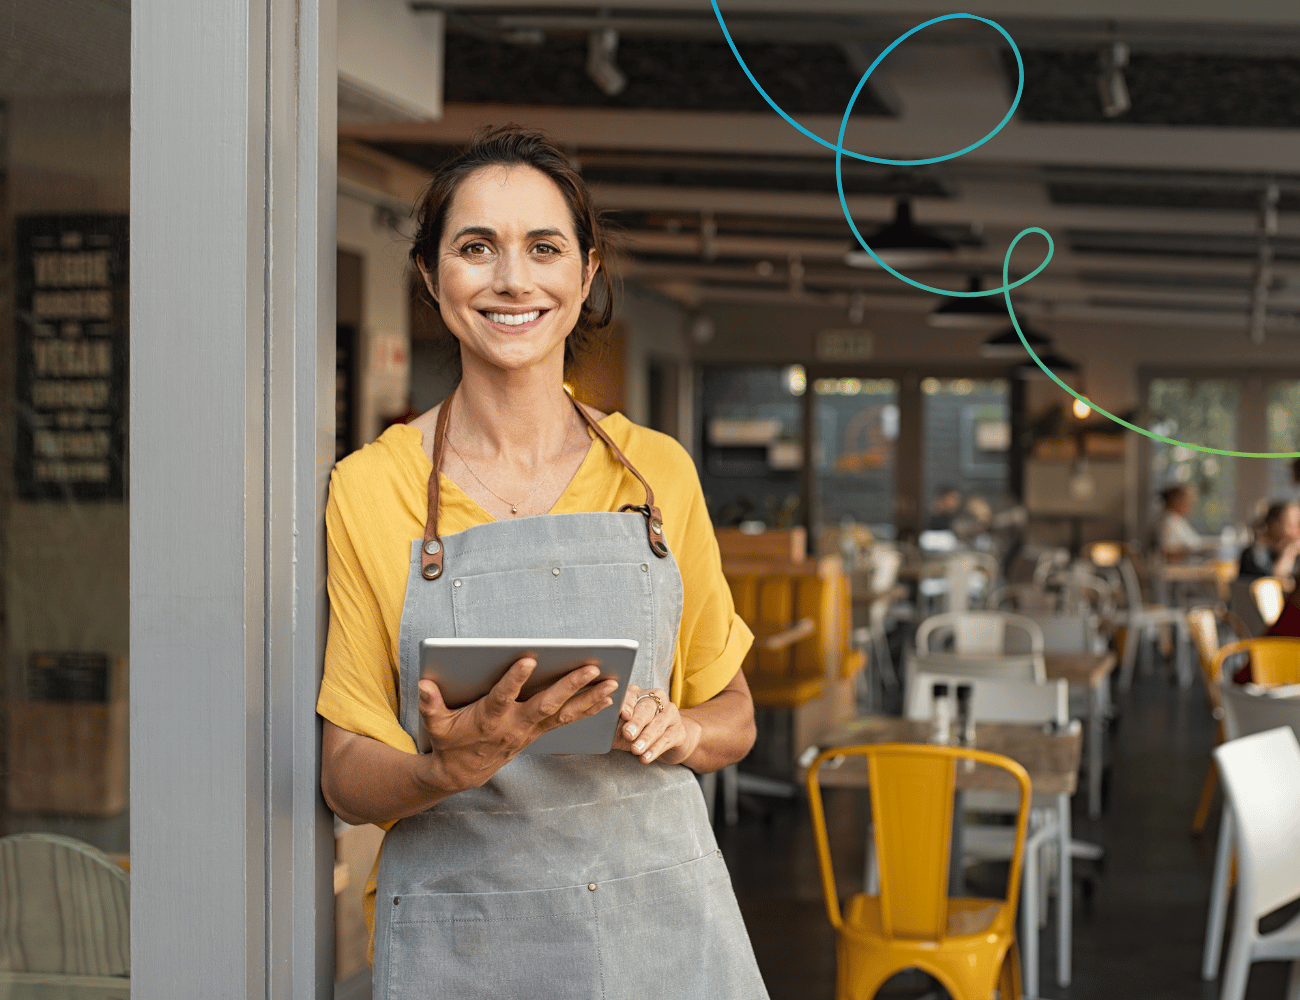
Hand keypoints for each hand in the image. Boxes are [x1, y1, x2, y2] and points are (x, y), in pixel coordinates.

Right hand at [418, 658, 617, 791]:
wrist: (463, 773)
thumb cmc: (450, 741)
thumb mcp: (435, 724)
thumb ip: (430, 704)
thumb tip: (424, 684)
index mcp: (489, 718)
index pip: (503, 696)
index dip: (515, 679)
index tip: (529, 659)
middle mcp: (515, 724)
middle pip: (546, 703)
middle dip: (570, 685)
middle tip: (591, 667)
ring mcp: (530, 730)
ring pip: (564, 713)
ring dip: (589, 698)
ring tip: (612, 682)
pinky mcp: (539, 732)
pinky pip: (568, 720)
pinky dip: (588, 709)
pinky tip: (607, 697)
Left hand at [612, 684, 700, 765]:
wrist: (668, 740)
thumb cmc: (639, 731)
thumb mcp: (623, 727)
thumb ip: (613, 725)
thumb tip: (597, 730)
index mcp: (639, 694)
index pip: (632, 695)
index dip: (627, 704)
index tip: (622, 714)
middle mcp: (657, 699)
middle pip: (647, 708)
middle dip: (637, 722)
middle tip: (627, 734)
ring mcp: (670, 714)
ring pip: (658, 724)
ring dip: (646, 738)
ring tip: (636, 750)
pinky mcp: (679, 731)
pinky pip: (667, 739)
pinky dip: (655, 749)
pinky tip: (646, 757)